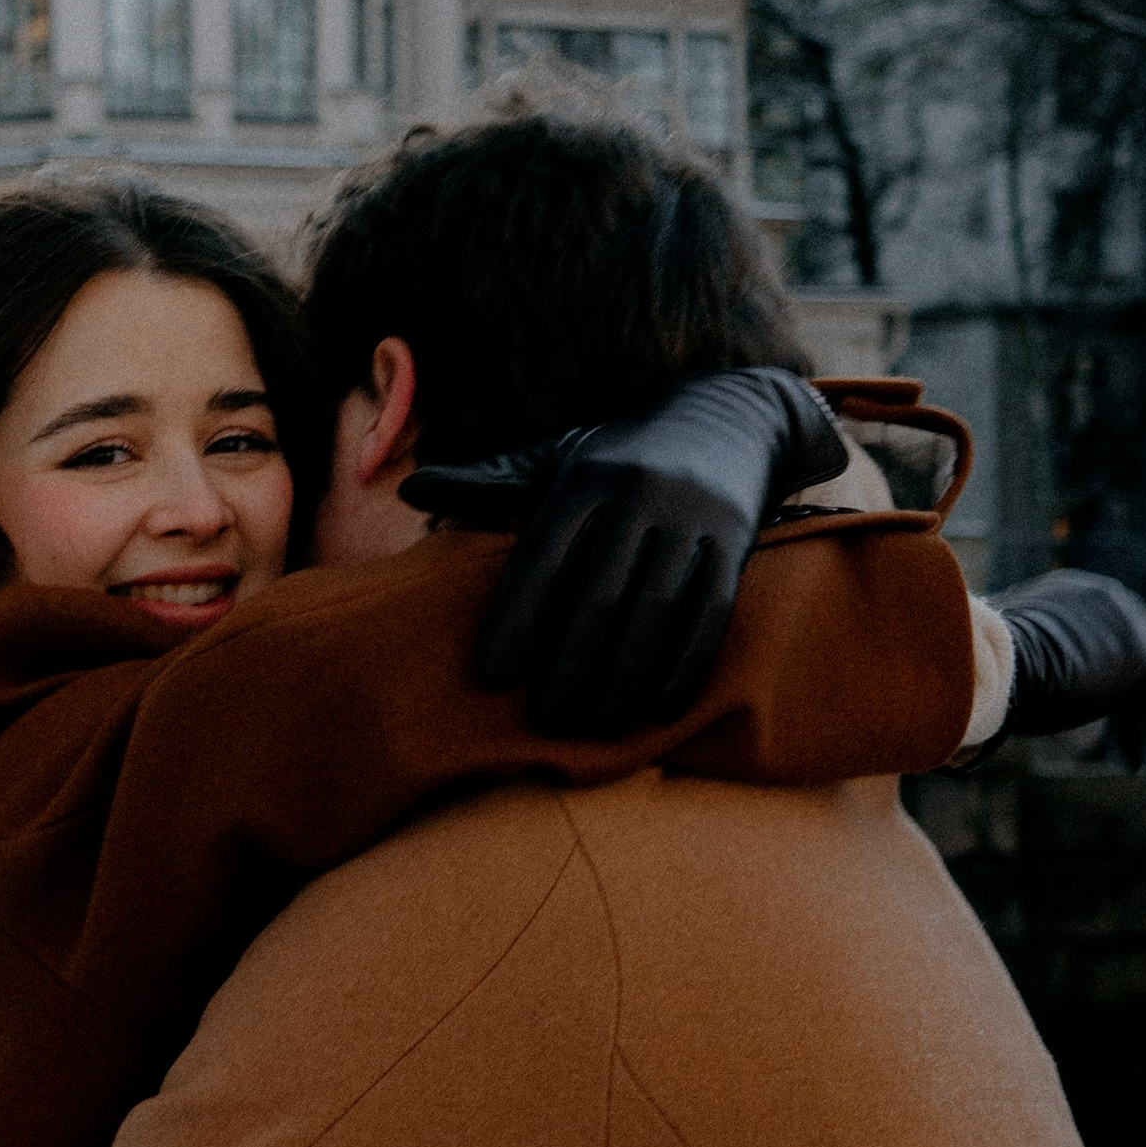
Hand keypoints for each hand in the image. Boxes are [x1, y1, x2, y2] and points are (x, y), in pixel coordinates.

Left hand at [407, 368, 849, 739]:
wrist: (727, 419)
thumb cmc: (618, 459)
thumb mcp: (556, 459)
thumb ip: (490, 483)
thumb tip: (409, 488)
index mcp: (585, 478)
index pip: (543, 557)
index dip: (516, 620)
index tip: (493, 677)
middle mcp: (639, 492)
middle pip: (598, 593)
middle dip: (569, 666)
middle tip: (546, 723)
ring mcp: (692, 516)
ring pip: (656, 610)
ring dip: (625, 677)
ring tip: (597, 728)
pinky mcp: (736, 541)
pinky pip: (710, 613)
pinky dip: (683, 666)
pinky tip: (658, 710)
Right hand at [993, 572, 1145, 783]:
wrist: (975, 666)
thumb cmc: (962, 675)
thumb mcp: (984, 672)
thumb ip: (1000, 680)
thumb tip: (975, 723)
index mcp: (1063, 598)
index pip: (1098, 645)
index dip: (1102, 694)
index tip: (1100, 736)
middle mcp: (1103, 600)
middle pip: (1135, 663)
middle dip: (1135, 717)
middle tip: (1132, 761)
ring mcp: (1129, 626)